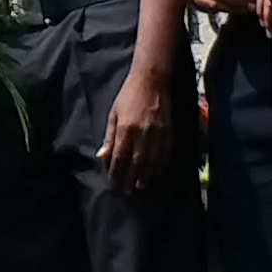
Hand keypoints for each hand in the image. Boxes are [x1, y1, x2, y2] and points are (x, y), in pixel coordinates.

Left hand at [99, 60, 178, 190]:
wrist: (151, 80)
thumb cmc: (128, 96)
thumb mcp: (114, 114)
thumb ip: (110, 136)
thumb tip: (102, 156)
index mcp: (125, 129)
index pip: (120, 157)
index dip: (117, 173)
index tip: (114, 184)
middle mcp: (141, 134)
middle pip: (136, 162)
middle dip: (131, 178)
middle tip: (128, 191)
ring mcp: (157, 133)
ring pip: (151, 160)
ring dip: (146, 175)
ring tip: (141, 185)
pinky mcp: (168, 130)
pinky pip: (166, 152)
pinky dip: (162, 164)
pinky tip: (158, 172)